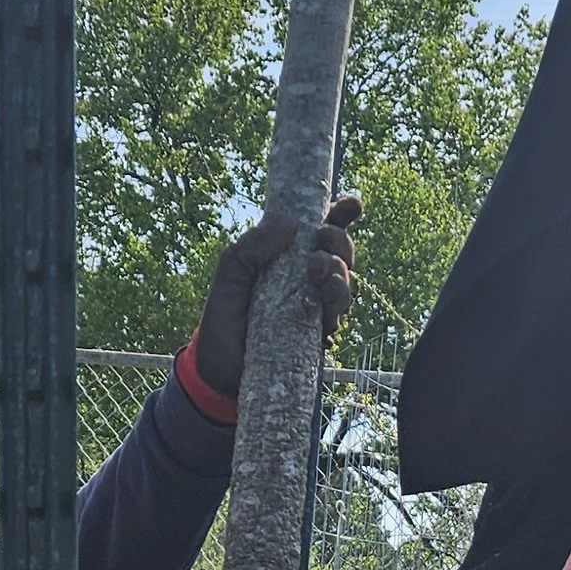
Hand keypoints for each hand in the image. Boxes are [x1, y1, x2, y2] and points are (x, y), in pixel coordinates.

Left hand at [192, 194, 360, 397]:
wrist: (218, 364)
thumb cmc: (225, 312)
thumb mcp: (231, 269)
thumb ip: (253, 243)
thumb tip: (289, 223)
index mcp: (290, 254)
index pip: (323, 227)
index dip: (343, 213)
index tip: (352, 205)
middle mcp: (308, 277)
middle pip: (342, 252)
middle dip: (339, 242)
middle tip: (320, 244)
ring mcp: (315, 306)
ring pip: (345, 283)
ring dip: (339, 273)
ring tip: (317, 274)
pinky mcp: (317, 334)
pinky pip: (338, 315)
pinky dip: (333, 304)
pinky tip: (316, 302)